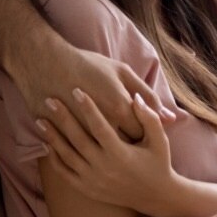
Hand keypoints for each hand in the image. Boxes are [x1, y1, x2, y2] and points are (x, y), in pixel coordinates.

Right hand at [17, 43, 163, 140]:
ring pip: (100, 154)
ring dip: (105, 151)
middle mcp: (101, 124)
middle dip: (127, 145)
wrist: (45, 62)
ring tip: (106, 142)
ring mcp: (78, 133)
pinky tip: (86, 143)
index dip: (142, 134)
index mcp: (119, 107)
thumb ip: (148, 96)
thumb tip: (172, 118)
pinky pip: (76, 155)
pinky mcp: (59, 137)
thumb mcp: (123, 72)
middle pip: (122, 147)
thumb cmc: (88, 65)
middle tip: (123, 136)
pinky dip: (84, 152)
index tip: (138, 130)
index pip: (141, 134)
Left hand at [37, 90, 179, 215]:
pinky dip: (54, 159)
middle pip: (77, 139)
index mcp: (120, 154)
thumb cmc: (158, 163)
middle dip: (63, 118)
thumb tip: (135, 98)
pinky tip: (47, 144)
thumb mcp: (159, 140)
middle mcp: (103, 167)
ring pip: (67, 156)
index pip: (99, 126)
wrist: (155, 196)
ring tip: (40, 119)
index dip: (88, 108)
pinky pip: (65, 173)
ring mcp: (93, 180)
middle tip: (50, 99)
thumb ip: (148, 118)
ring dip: (52, 137)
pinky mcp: (87, 189)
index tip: (77, 91)